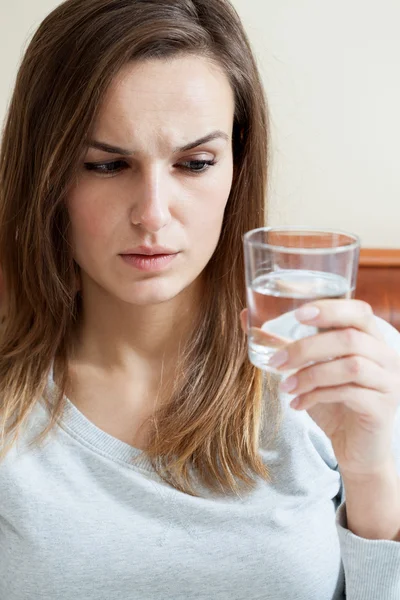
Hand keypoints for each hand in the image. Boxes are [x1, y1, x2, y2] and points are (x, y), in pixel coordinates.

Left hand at [240, 300, 399, 478]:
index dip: (330, 309)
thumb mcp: (305, 369)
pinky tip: (297, 404)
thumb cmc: (332, 402)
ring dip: (310, 374)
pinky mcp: (382, 408)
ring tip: (285, 386)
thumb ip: (282, 343)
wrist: (356, 449)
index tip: (297, 315)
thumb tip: (246, 317)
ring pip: (351, 366)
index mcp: (370, 338)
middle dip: (307, 348)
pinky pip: (349, 393)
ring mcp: (388, 382)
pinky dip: (317, 396)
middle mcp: (385, 356)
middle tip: (277, 361)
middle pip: (349, 338)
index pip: (358, 310)